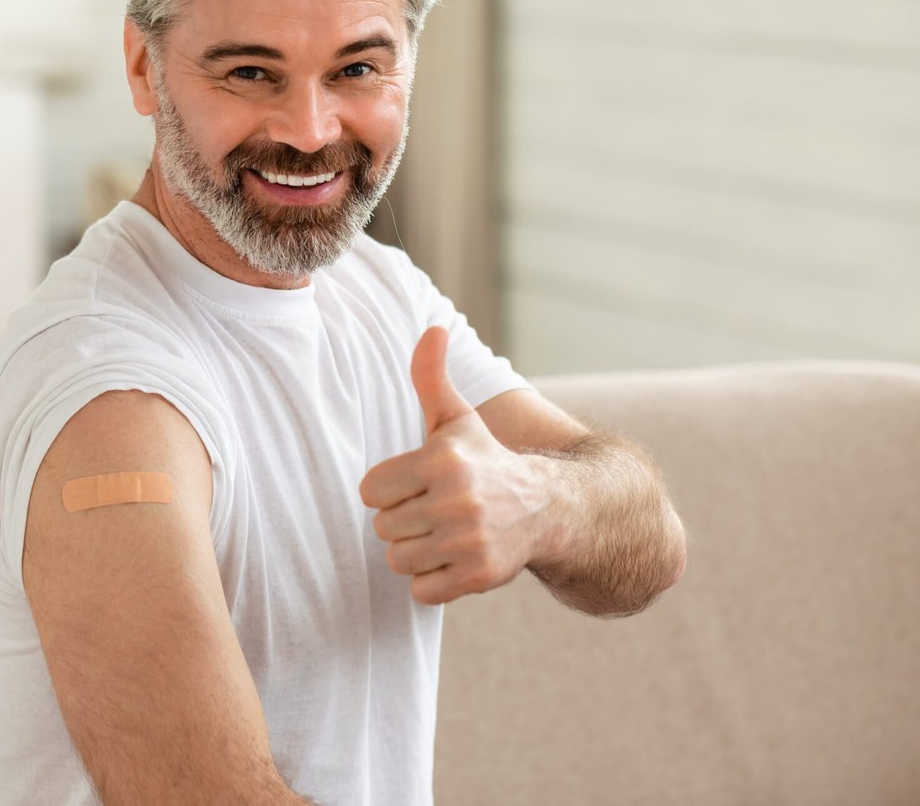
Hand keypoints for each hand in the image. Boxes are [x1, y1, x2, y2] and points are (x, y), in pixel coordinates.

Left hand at [359, 326, 556, 604]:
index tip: (418, 484)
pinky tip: (456, 559)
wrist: (548, 509)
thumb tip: (432, 329)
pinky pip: (422, 591)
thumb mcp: (457, 419)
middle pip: (383, 527)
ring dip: (417, 553)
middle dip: (405, 522)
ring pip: (399, 560)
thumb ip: (431, 377)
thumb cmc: (487, 461)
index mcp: (442, 459)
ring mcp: (469, 540)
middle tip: (437, 511)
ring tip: (445, 535)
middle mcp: (456, 499)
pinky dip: (434, 582)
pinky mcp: (479, 576)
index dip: (391, 489)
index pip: (371, 490)